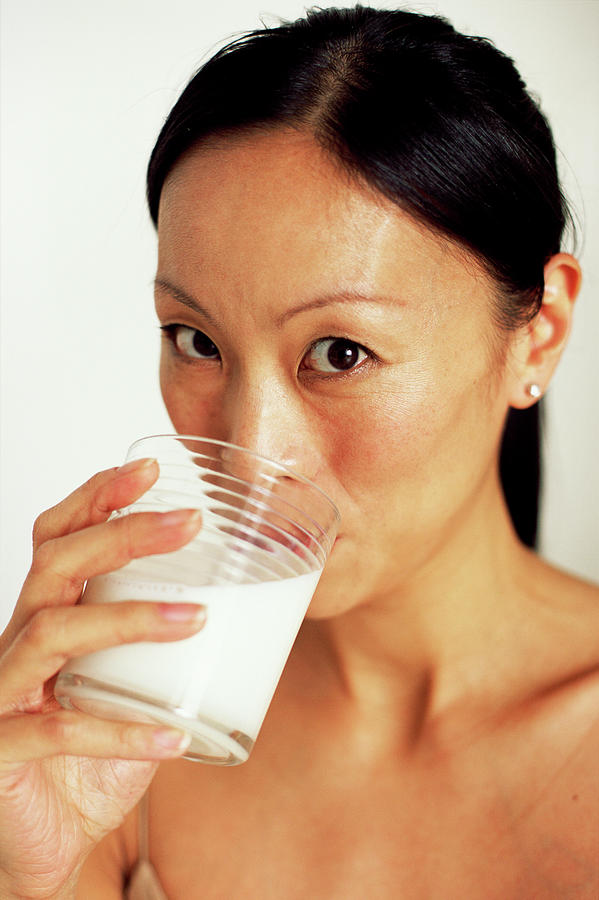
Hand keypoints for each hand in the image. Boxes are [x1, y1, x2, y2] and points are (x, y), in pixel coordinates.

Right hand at [0, 459, 203, 898]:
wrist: (47, 838)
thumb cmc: (90, 755)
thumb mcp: (130, 688)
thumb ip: (166, 651)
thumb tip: (251, 611)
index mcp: (47, 616)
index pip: (59, 537)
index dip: (97, 497)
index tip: (151, 468)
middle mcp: (18, 642)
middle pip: (57, 564)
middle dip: (124, 534)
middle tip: (192, 521)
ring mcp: (1, 692)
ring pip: (53, 631)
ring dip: (131, 618)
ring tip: (197, 618)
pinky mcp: (0, 750)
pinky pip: (56, 732)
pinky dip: (118, 732)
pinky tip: (172, 738)